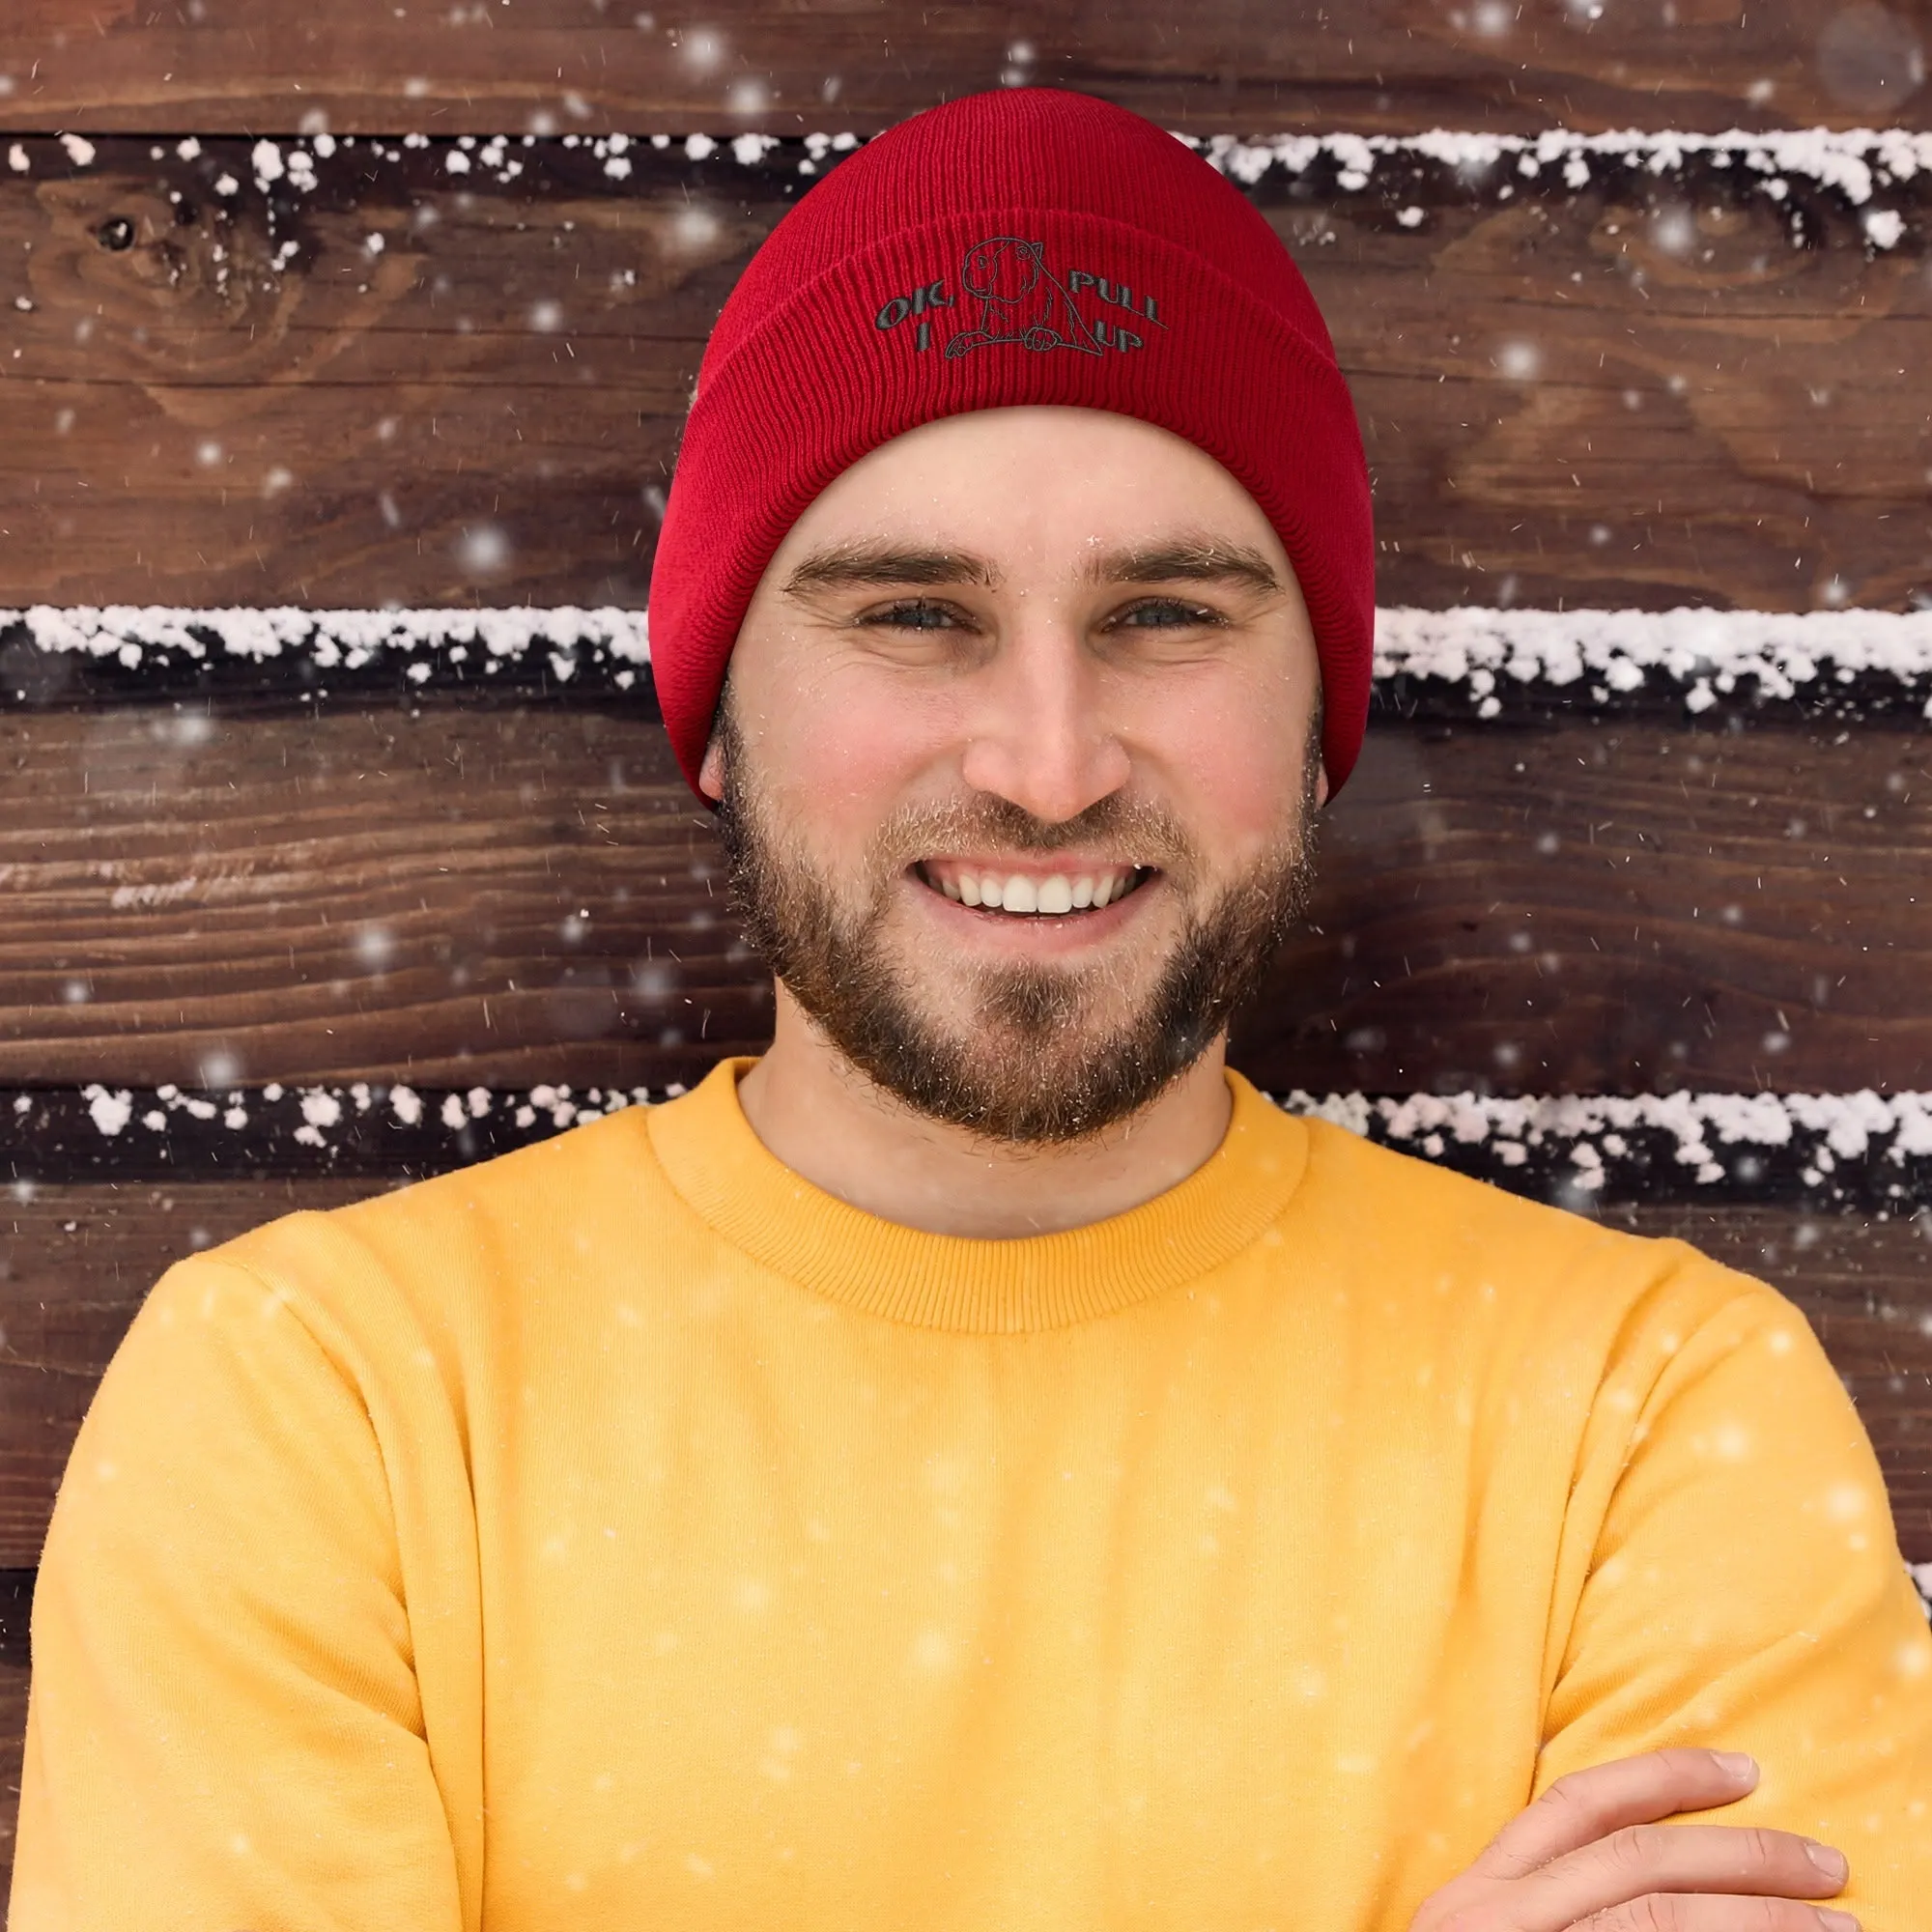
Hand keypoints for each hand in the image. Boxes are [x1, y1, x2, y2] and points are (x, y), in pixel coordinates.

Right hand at [1409, 1748, 1855, 1930]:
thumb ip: (1554, 1909)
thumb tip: (1675, 1884)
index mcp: (1479, 1896)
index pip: (1578, 1805)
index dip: (1664, 1777)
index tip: (1742, 1772)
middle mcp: (1498, 1919)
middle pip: (1638, 1859)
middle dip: (1744, 1855)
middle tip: (1826, 1864)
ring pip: (1662, 1916)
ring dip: (1762, 1920)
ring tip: (1837, 1929)